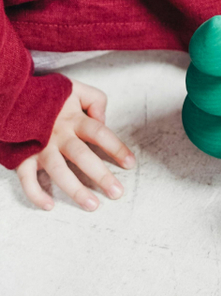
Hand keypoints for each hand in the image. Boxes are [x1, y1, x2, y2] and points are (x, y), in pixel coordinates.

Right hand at [15, 81, 134, 211]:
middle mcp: (58, 135)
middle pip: (83, 157)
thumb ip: (95, 101)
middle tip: (117, 193)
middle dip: (101, 176)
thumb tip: (103, 121)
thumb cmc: (49, 96)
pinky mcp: (22, 156)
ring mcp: (39, 147)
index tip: (130, 164)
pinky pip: (27, 179)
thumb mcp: (76, 90)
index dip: (117, 148)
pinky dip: (36, 194)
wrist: (14, 96)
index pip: (100, 133)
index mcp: (73, 118)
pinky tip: (50, 205)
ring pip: (59, 172)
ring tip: (92, 206)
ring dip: (75, 190)